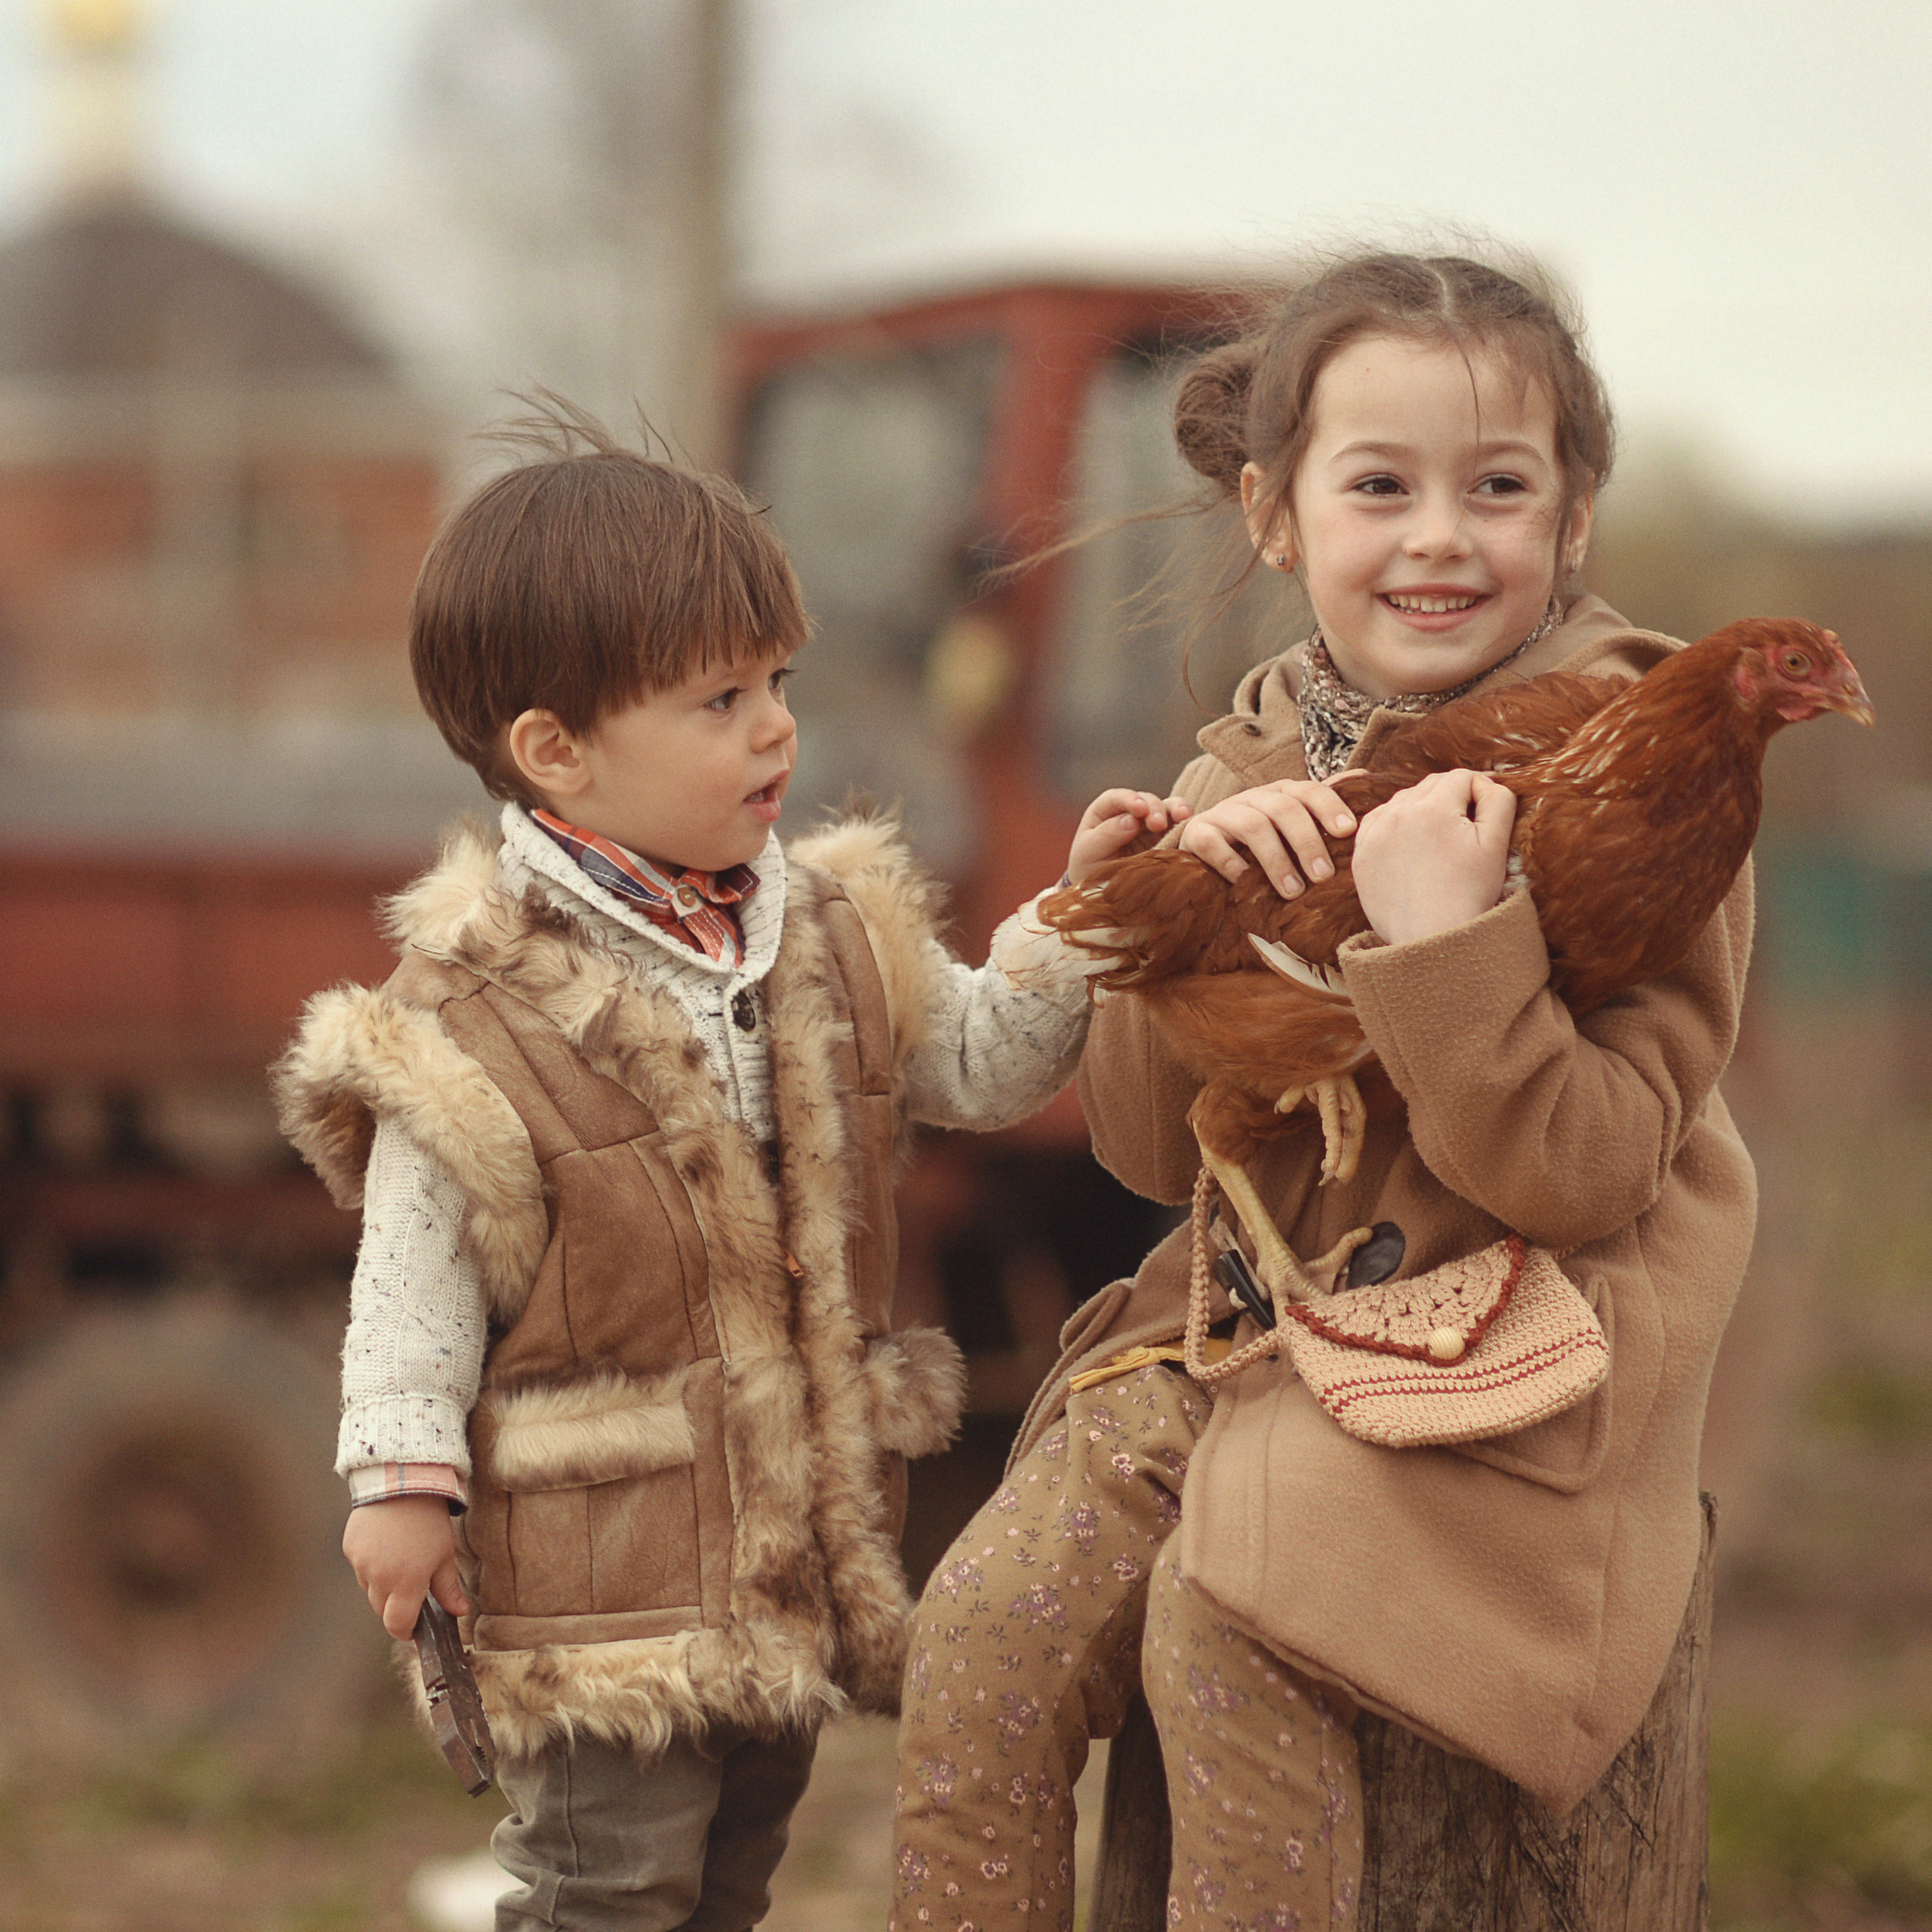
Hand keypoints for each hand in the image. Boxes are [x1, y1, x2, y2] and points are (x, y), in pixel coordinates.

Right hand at [342, 1493, 468, 1639]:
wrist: (402, 1482)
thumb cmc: (429, 1519)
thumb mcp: (445, 1554)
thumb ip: (449, 1589)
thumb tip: (459, 1613)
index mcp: (407, 1583)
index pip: (397, 1625)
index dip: (406, 1631)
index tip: (414, 1627)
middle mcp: (380, 1578)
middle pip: (382, 1610)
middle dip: (395, 1606)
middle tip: (412, 1588)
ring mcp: (361, 1564)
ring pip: (369, 1590)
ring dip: (382, 1586)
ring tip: (401, 1559)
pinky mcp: (350, 1549)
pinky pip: (360, 1569)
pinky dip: (371, 1566)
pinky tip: (386, 1546)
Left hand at [1064, 789, 1192, 886]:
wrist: (1103, 897)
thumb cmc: (1090, 870)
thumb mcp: (1090, 853)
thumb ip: (1107, 835)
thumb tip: (1132, 821)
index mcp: (1106, 812)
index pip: (1118, 798)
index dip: (1130, 799)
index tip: (1139, 809)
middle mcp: (1131, 814)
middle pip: (1147, 801)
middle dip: (1155, 808)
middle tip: (1159, 823)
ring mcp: (1151, 826)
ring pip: (1168, 809)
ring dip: (1177, 810)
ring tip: (1184, 816)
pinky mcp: (1168, 840)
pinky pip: (1180, 829)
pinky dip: (1188, 827)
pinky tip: (1193, 831)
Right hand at [1176, 779, 1357, 896]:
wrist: (1205, 851)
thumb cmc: (1259, 843)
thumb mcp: (1291, 825)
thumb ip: (1321, 805)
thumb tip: (1365, 778)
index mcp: (1281, 794)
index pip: (1309, 791)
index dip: (1329, 807)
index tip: (1347, 831)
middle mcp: (1253, 798)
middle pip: (1284, 809)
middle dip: (1307, 841)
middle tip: (1323, 875)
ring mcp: (1223, 813)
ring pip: (1252, 826)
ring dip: (1276, 860)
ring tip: (1292, 892)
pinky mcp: (1197, 833)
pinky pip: (1212, 843)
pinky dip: (1230, 862)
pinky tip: (1245, 882)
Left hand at [1351, 769, 1516, 945]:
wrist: (1431, 938)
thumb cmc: (1468, 893)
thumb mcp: (1496, 843)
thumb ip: (1497, 799)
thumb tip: (1484, 781)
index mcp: (1432, 808)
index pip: (1460, 777)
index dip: (1478, 792)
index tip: (1482, 819)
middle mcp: (1397, 814)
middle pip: (1430, 786)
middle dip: (1450, 799)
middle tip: (1463, 832)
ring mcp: (1374, 834)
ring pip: (1402, 801)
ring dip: (1421, 810)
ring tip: (1438, 842)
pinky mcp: (1361, 855)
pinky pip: (1377, 823)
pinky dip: (1394, 826)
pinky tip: (1410, 846)